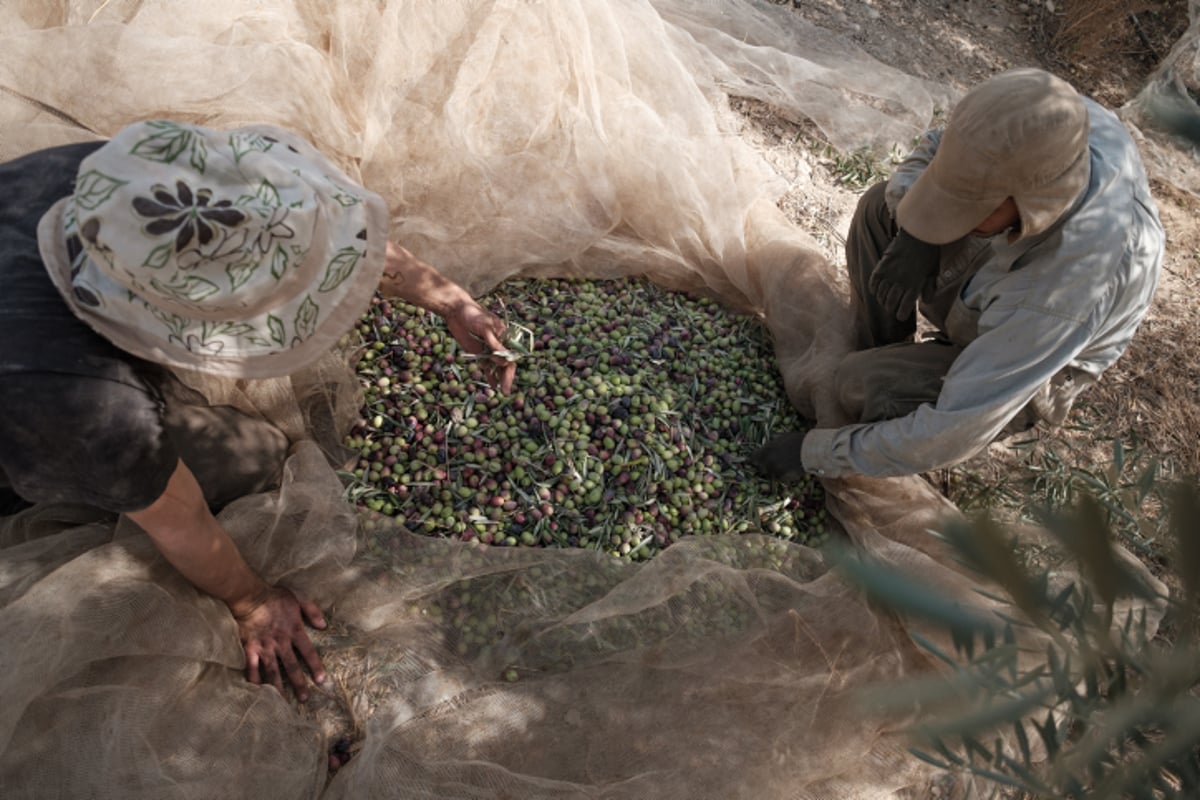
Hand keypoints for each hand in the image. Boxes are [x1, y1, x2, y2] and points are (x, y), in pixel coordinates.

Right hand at [233, 585, 327, 700]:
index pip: (308, 652)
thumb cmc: (275, 597)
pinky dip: (254, 680)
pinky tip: (257, 692)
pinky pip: (251, 668)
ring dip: (278, 687)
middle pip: (291, 667)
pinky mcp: (250, 649)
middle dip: (298, 684)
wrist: (250, 597)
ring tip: (282, 703)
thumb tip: (324, 625)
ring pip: (273, 672)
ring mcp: (265, 647)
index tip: (321, 681)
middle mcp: (281, 643)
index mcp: (295, 631)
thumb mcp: (299, 598)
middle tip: (304, 699)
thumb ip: (313, 611)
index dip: (315, 667)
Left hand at [445, 301, 516, 393]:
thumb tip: (504, 361)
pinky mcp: (479, 353)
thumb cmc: (474, 315)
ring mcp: (489, 350)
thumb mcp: (485, 328)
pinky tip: (493, 386)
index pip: (511, 355)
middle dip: (506, 377)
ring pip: (497, 367)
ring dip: (500, 379)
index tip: (507, 378)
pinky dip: (490, 376)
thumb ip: (494, 344)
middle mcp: (499, 345)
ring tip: (501, 391)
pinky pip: (486, 366)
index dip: (511, 368)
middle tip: (505, 391)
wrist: (456, 311)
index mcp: (505, 336)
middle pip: (506, 364)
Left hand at [749, 431, 810, 481]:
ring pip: (770, 473)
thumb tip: (770, 439)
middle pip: (760, 467)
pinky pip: (780, 478)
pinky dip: (782, 475)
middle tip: (771, 462)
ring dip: (773, 470)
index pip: (753, 458)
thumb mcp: (783, 436)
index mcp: (767, 450)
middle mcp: (769, 461)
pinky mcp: (784, 477)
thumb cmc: (799, 440)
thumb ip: (774, 440)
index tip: (756, 459)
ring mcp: (776, 470)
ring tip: (782, 465)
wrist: (812, 451)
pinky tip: (788, 470)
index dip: (755, 459)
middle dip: (764, 465)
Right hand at [867, 228, 940, 320]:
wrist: (919, 233)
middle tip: (892, 309)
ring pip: (881, 295)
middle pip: (890, 304)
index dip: (901, 315)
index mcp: (914, 286)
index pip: (903, 308)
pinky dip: (874, 289)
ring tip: (885, 301)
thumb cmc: (929, 253)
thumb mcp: (934, 272)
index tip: (901, 316)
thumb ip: (930, 288)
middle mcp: (900, 282)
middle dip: (891, 309)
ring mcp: (890, 274)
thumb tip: (926, 301)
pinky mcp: (882, 266)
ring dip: (882, 300)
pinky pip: (873, 283)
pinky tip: (877, 291)